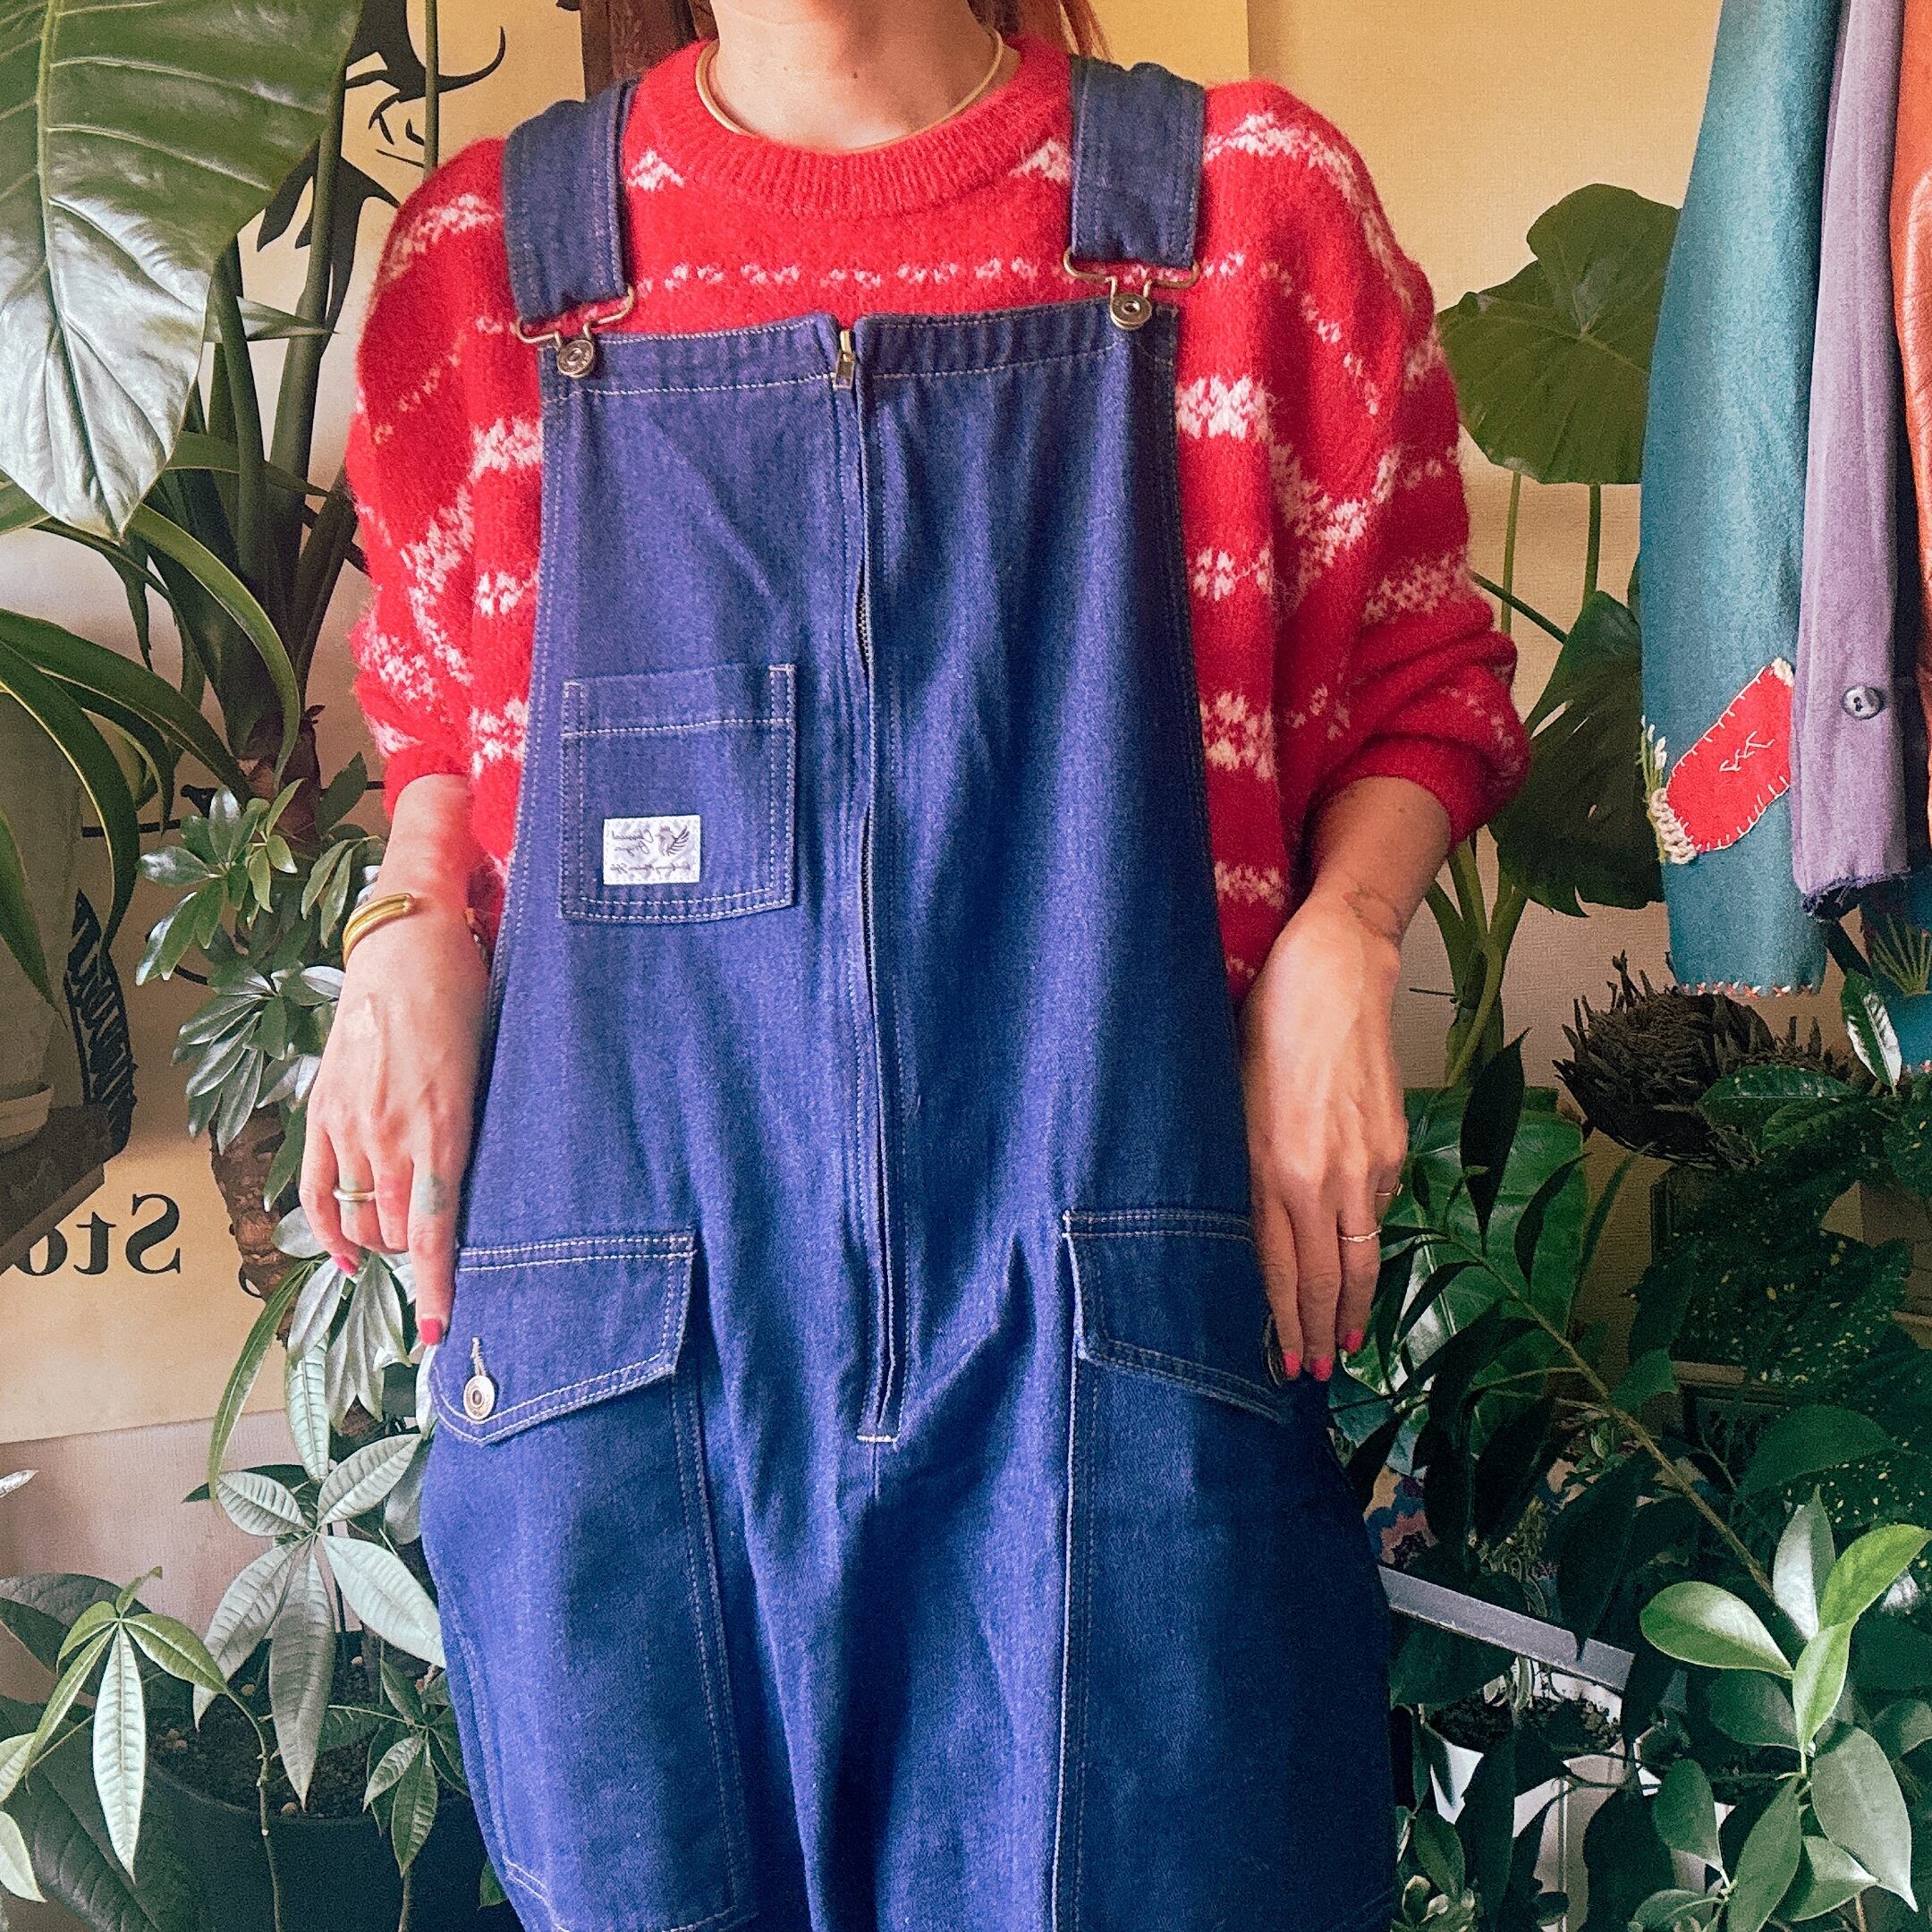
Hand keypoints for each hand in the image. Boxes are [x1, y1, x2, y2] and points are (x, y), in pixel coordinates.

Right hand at [300, 891, 488, 1347]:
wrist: (407, 944)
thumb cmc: (466, 1001)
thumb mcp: (488, 1070)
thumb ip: (475, 1134)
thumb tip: (480, 1193)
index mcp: (445, 1128)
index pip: (436, 1231)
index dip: (435, 1287)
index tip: (439, 1329)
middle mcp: (392, 1135)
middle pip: (398, 1233)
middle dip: (420, 1256)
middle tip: (444, 1255)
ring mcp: (350, 1125)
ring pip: (360, 1218)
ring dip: (385, 1240)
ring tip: (410, 1238)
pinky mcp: (322, 1111)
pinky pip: (316, 1190)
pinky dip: (329, 1230)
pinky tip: (347, 1255)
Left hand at [1238, 884, 1409, 1381]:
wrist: (1334, 976)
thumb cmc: (1265, 1029)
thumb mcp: (1231, 1101)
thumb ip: (1243, 1171)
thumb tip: (1251, 1229)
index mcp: (1269, 1169)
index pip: (1282, 1270)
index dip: (1286, 1322)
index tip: (1287, 1362)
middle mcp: (1320, 1177)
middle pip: (1328, 1278)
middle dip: (1323, 1332)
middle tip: (1319, 1373)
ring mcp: (1365, 1164)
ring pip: (1362, 1255)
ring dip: (1356, 1305)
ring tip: (1347, 1343)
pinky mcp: (1394, 1145)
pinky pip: (1378, 1209)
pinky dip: (1367, 1242)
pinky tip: (1357, 1261)